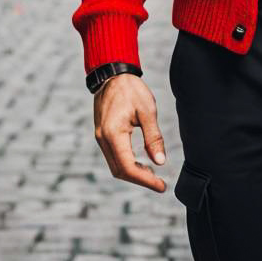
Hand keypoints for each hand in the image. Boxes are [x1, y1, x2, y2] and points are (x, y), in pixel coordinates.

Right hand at [93, 73, 167, 191]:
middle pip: (119, 171)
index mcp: (113, 134)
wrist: (113, 74)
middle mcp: (103, 139)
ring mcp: (100, 137)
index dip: (145, 180)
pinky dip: (126, 163)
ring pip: (115, 165)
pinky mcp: (102, 134)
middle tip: (159, 183)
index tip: (161, 186)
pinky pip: (113, 156)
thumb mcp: (147, 111)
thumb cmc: (132, 90)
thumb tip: (160, 162)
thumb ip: (153, 137)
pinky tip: (141, 161)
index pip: (128, 168)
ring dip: (133, 173)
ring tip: (152, 173)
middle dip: (140, 179)